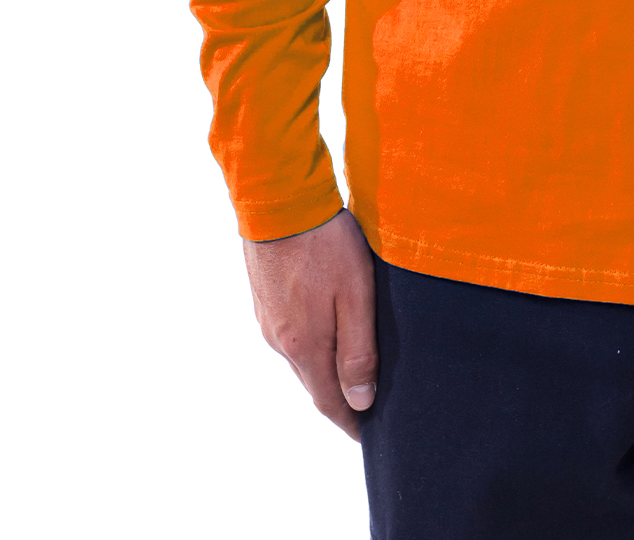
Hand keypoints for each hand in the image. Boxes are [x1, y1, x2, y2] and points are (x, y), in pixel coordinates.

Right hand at [243, 207, 377, 440]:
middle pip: (315, 382)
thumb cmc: (325, 243)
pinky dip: (311, 344)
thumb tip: (360, 401)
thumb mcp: (355, 295)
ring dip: (325, 369)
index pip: (329, 401)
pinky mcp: (264, 299)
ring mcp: (268, 320)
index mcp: (304, 346)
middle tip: (368, 404)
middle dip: (340, 397)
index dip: (350, 421)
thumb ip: (358, 350)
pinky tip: (327, 331)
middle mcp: (280, 341)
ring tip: (352, 370)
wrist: (278, 199)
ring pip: (302, 358)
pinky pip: (291, 335)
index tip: (369, 434)